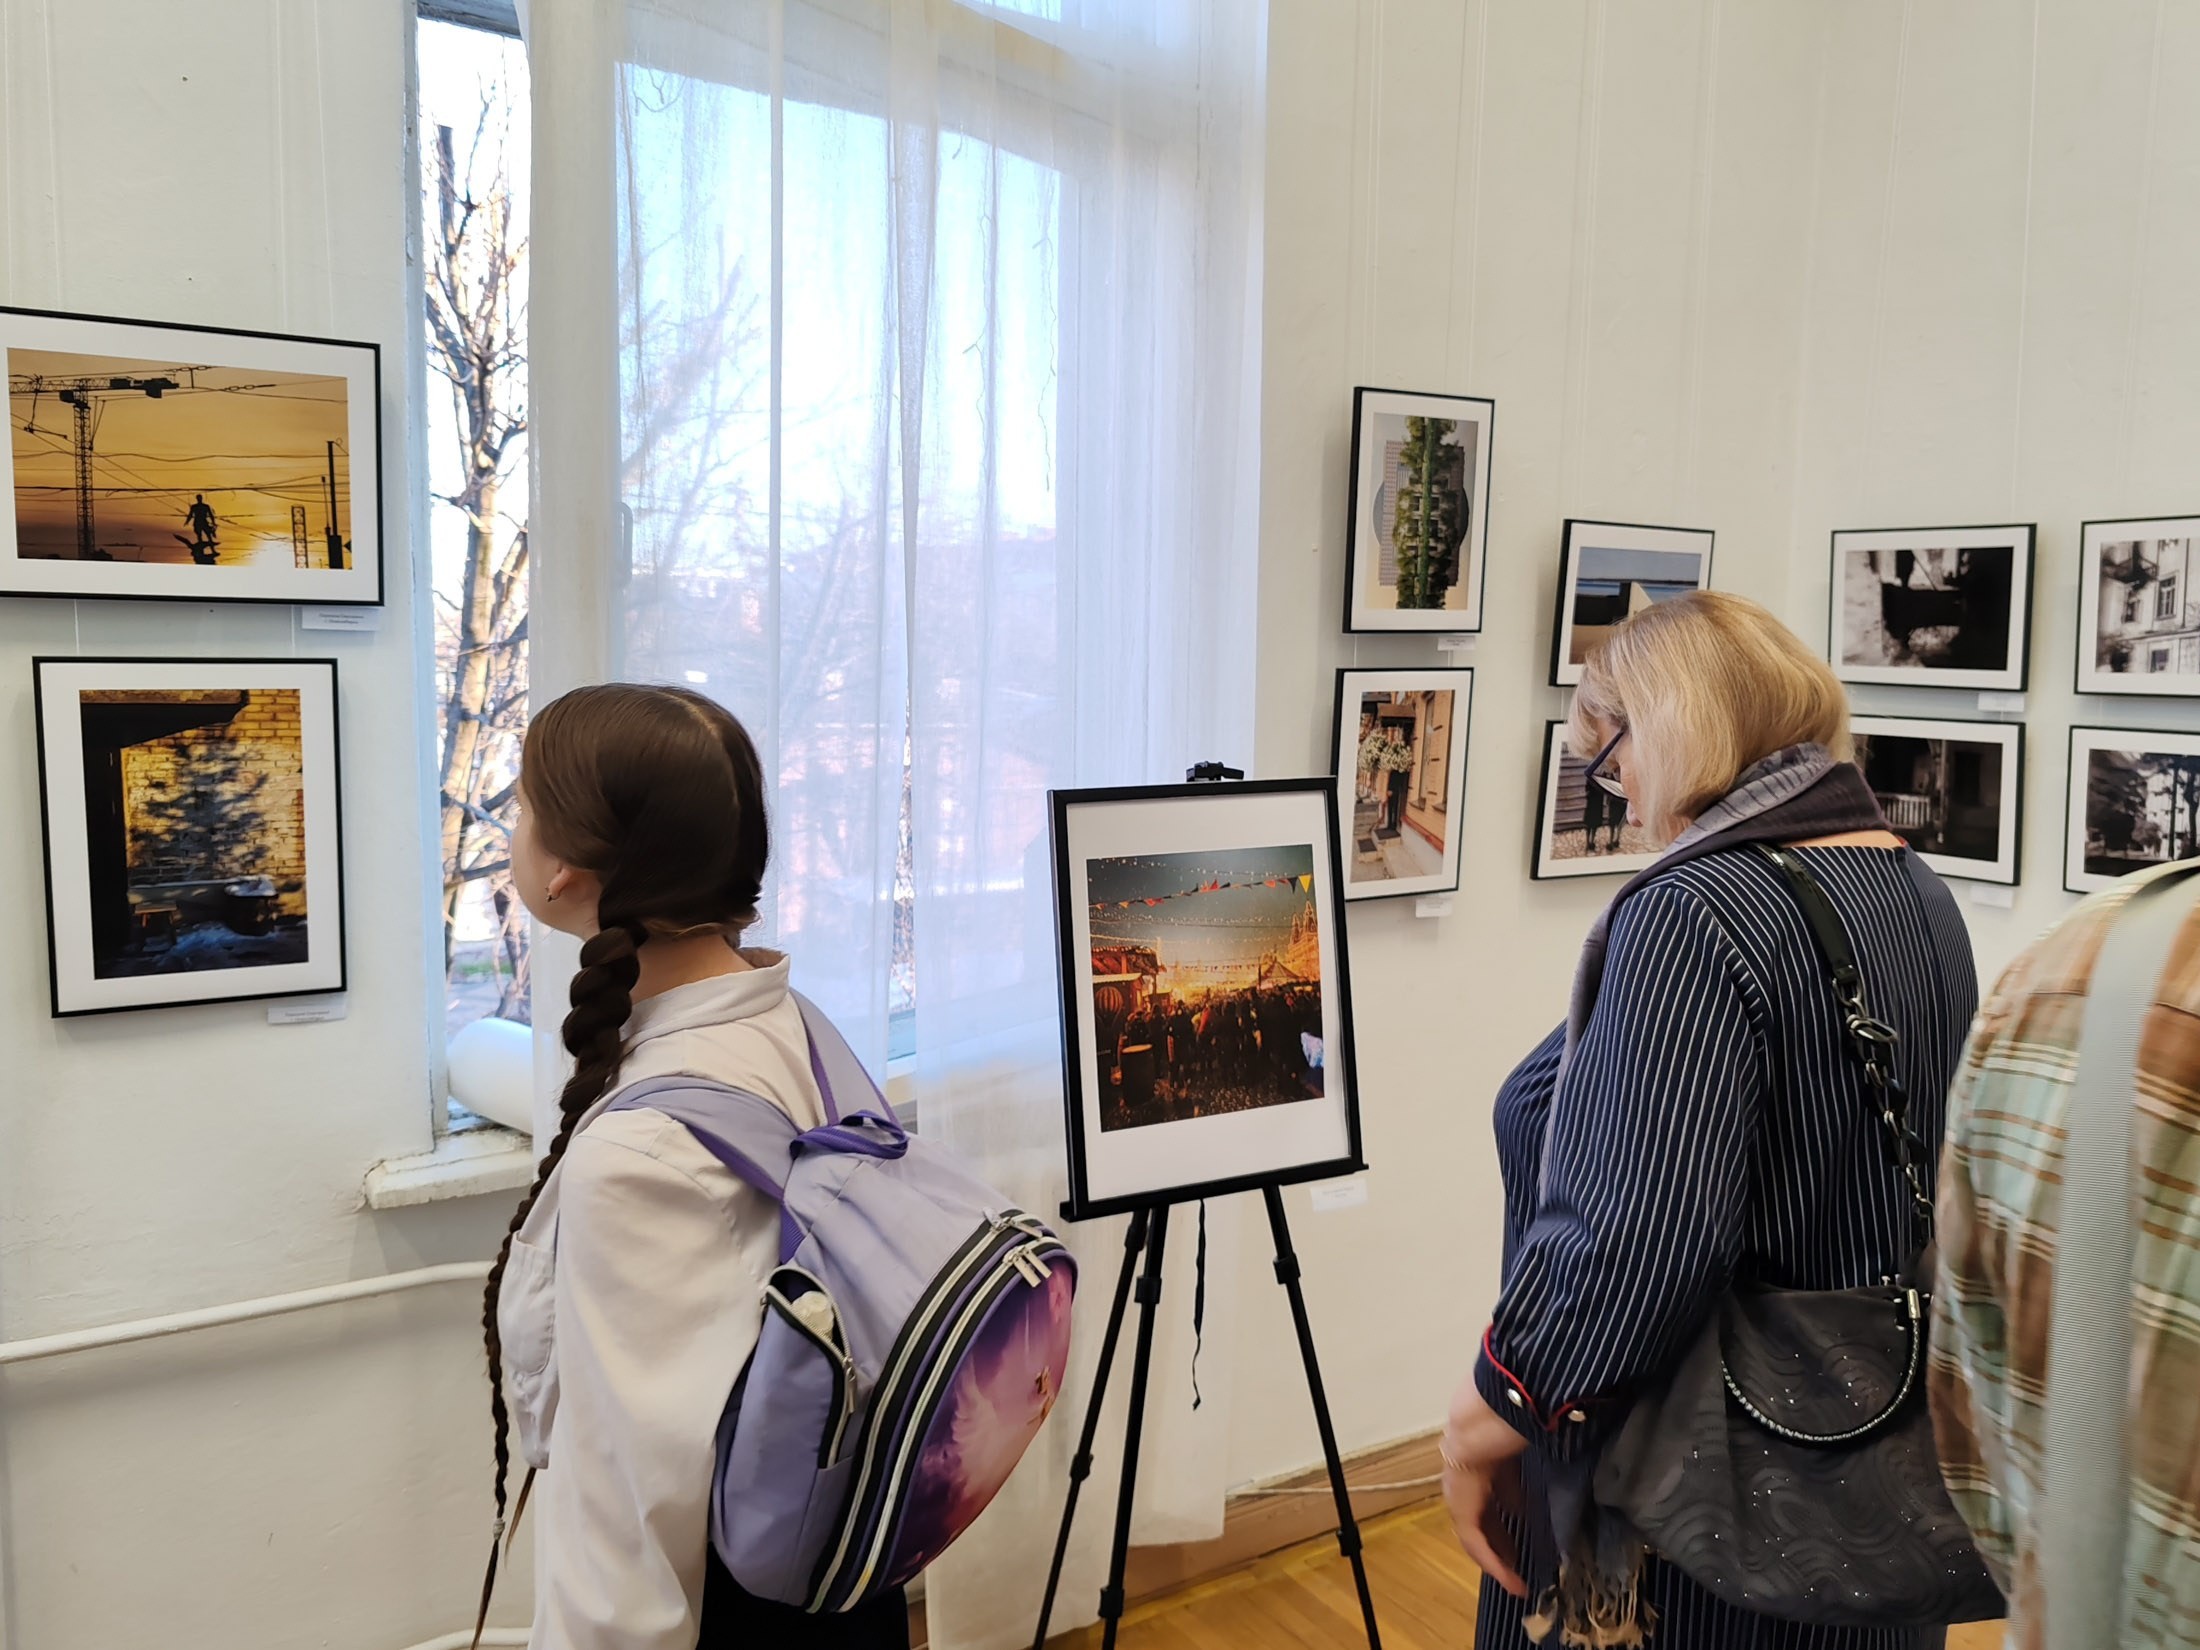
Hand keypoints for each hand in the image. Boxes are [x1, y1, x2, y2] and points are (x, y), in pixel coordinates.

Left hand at [1440, 1380, 1529, 1597]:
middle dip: (1501, 1541)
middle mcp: (1466, 1482)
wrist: (1480, 1426)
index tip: (1525, 1529)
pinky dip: (1492, 1561)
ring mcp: (1460, 1497)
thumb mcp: (1520, 1454)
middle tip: (1518, 1563)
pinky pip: (1476, 1543)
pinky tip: (1509, 1578)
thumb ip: (1525, 1472)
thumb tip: (1540, 1489)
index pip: (1493, 1495)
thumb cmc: (1504, 1427)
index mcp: (1481, 1462)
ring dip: (1496, 1558)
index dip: (1509, 1511)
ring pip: (1478, 1535)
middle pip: (1484, 1518)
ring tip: (1515, 1579)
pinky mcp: (1460, 1512)